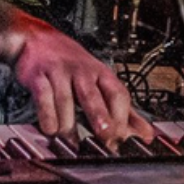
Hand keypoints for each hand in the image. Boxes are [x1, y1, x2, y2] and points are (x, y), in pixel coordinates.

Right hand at [10, 18, 154, 148]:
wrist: (37, 39)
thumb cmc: (73, 65)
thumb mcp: (101, 81)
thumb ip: (123, 110)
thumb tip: (146, 134)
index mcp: (102, 74)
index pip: (118, 94)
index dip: (122, 117)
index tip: (122, 138)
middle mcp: (82, 71)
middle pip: (93, 95)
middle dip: (100, 116)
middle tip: (105, 136)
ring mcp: (60, 73)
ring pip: (65, 100)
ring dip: (69, 125)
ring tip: (73, 144)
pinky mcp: (38, 76)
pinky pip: (43, 98)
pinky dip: (47, 117)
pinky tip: (51, 129)